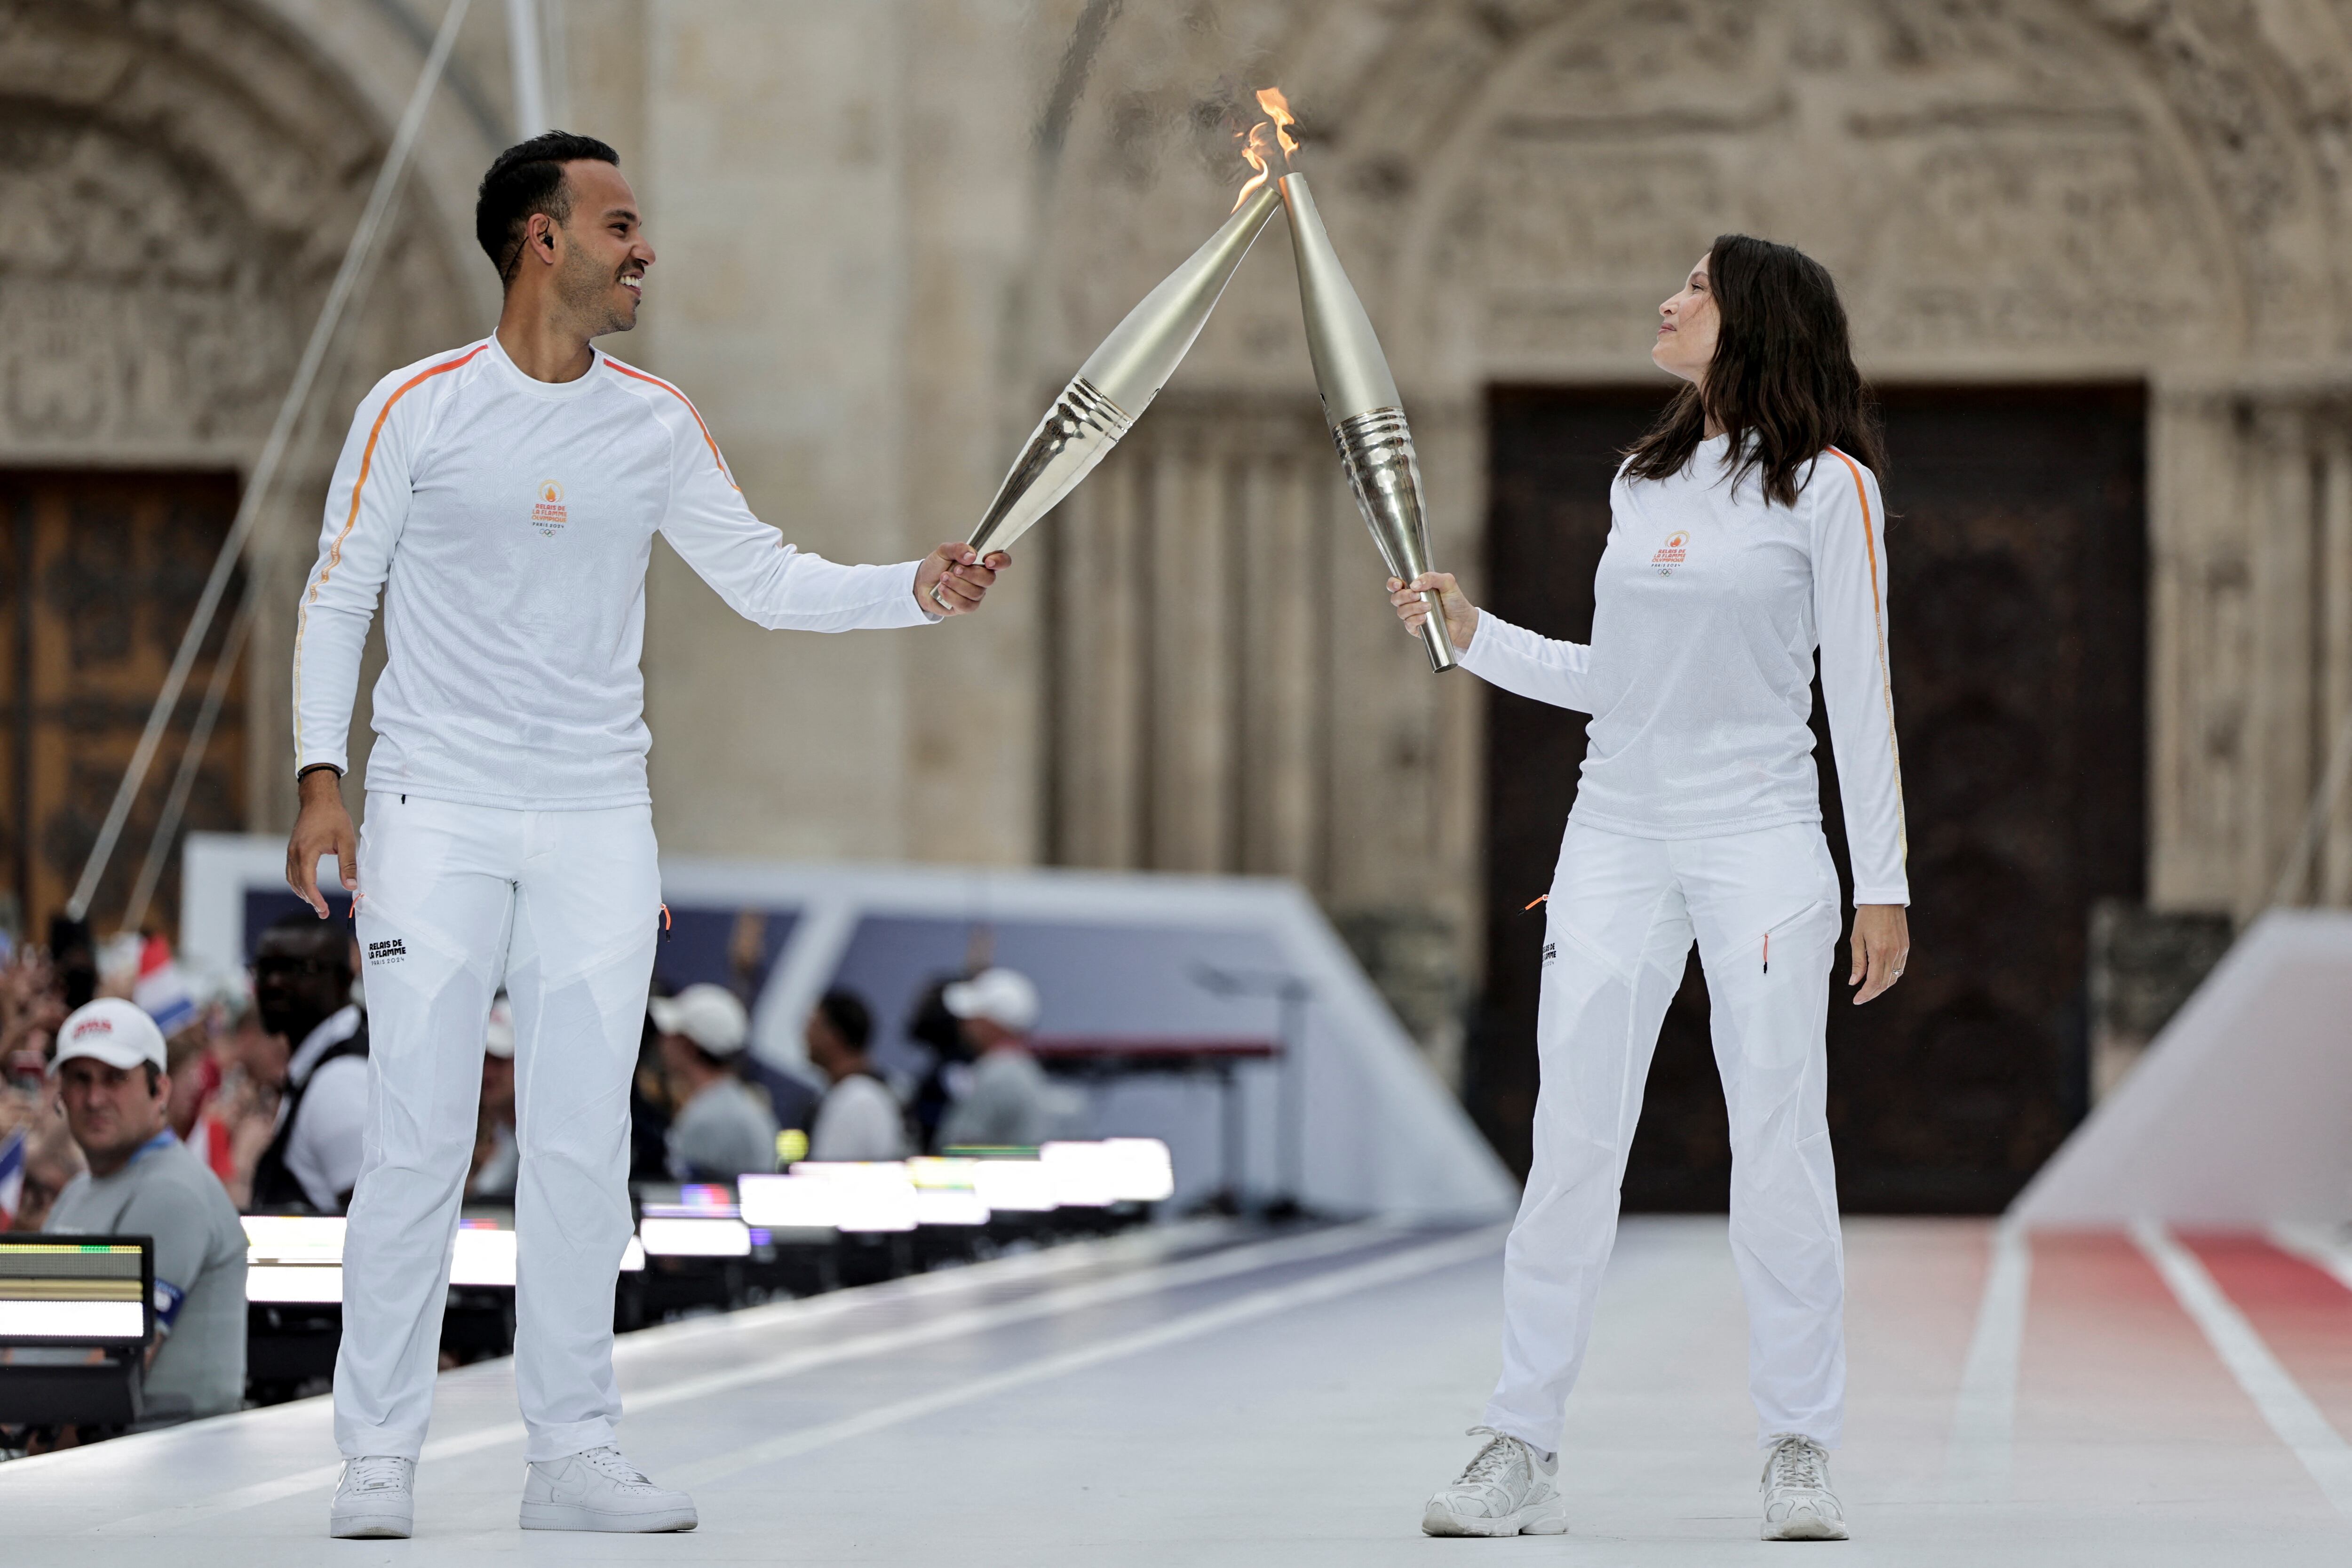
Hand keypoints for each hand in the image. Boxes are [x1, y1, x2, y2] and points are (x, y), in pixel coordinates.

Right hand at [286, 769, 356, 918]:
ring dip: (302, 892)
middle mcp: (294, 853)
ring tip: (316, 904)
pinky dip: (298, 882)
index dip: (315, 899)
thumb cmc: (333, 817)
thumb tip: (350, 886)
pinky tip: (308, 888)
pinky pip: (291, 871)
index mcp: (306, 852)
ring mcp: (291, 851)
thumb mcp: (346, 841)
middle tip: (323, 913)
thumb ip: (348, 864)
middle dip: (309, 900)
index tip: (324, 910)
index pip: (308, 883)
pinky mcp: (292, 848)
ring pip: (292, 878)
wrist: (318, 799)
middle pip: (297, 884)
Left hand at [915, 542, 1009, 617]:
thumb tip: (971, 555)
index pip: (1002, 562)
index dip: (1000, 561)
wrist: (921, 582)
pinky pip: (966, 604)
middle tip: (955, 569)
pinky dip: (952, 596)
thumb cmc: (936, 566)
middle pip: (989, 579)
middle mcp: (982, 579)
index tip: (987, 561)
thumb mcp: (943, 551)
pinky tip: (942, 590)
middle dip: (970, 574)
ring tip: (943, 578)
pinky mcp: (966, 607)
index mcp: (981, 562)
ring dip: (957, 584)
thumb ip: (958, 548)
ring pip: (975, 592)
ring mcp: (976, 594)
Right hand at [1389, 572, 1478, 650]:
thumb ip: (1432, 577)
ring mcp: (1412, 615)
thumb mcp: (1447, 582)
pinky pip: (1408, 624)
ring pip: (1401, 611)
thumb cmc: (1455, 601)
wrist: (1464, 621)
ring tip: (1428, 607)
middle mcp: (1411, 601)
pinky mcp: (1416, 628)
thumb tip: (1415, 584)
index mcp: (1415, 588)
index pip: (1395, 584)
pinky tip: (1425, 618)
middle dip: (1404, 596)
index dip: (1393, 584)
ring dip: (1413, 608)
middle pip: (1395, 598)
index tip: (1398, 585)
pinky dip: (1415, 619)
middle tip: (1418, 595)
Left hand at [1848, 904, 1909, 1004]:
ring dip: (1882, 987)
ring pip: (1894, 977)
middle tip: (1861, 998)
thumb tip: (1854, 982)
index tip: (1857, 1000)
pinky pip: (1900, 968)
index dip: (1865, 994)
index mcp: (1879, 951)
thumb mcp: (1856, 938)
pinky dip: (1891, 976)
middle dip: (1872, 993)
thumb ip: (1857, 962)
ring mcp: (1902, 950)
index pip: (1874, 982)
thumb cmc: (1866, 916)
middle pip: (1885, 983)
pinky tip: (1882, 977)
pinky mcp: (1906, 946)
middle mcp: (1893, 953)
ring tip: (1869, 990)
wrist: (1884, 898)